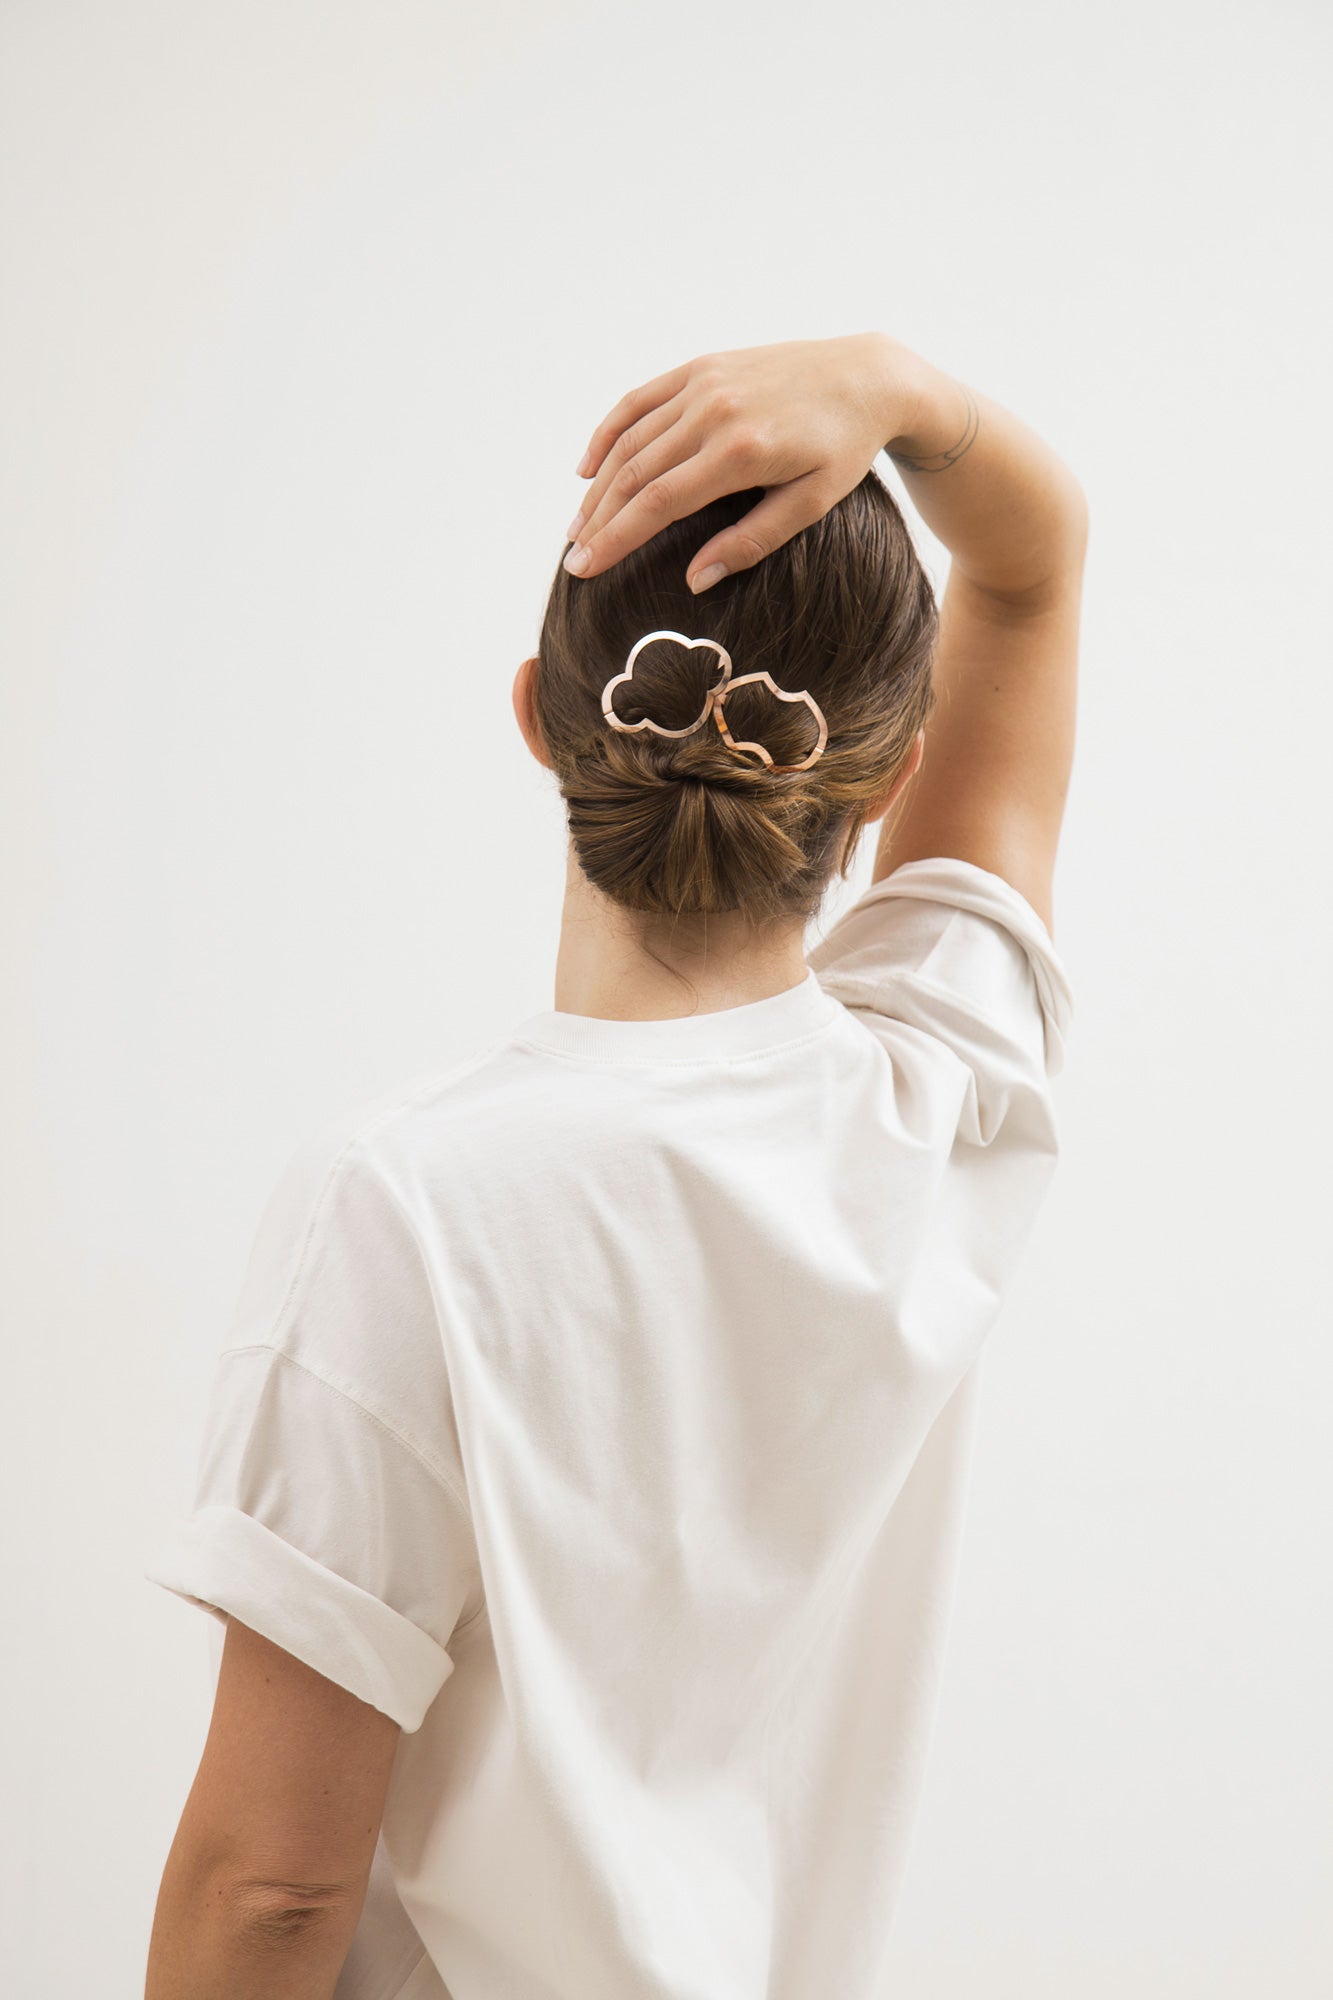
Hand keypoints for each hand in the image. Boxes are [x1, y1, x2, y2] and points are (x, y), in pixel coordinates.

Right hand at [563, 332, 921, 592]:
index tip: (585, 571)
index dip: (615, 540)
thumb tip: (693, 580)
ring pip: (630, 439)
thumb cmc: (845, 450)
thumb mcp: (810, 504)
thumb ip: (750, 542)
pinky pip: (640, 401)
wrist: (867, 376)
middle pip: (633, 474)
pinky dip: (609, 432)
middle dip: (598, 520)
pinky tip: (588, 466)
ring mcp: (704, 382)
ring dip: (598, 485)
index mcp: (740, 452)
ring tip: (578, 525)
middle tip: (573, 560)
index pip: (657, 504)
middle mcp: (714, 411)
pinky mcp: (702, 366)